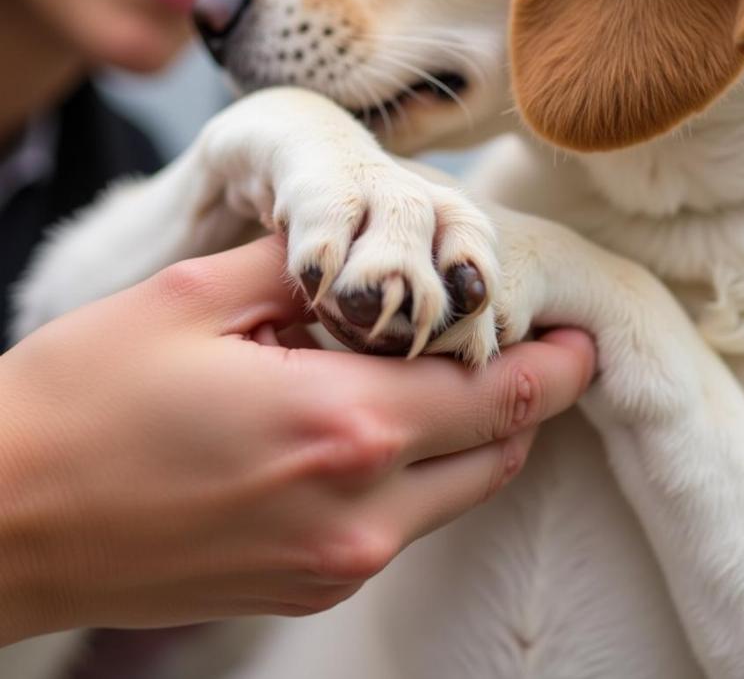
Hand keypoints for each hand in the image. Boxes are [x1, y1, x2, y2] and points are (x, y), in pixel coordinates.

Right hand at [0, 236, 594, 643]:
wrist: (6, 523)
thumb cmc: (85, 400)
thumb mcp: (196, 298)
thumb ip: (305, 269)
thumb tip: (366, 254)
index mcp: (342, 424)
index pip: (497, 391)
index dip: (556, 362)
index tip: (585, 335)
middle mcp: (360, 511)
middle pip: (496, 449)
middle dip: (531, 396)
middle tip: (542, 346)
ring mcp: (336, 564)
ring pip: (460, 492)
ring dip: (478, 433)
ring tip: (458, 372)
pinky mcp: (308, 589)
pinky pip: (405, 524)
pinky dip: (424, 470)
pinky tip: (387, 422)